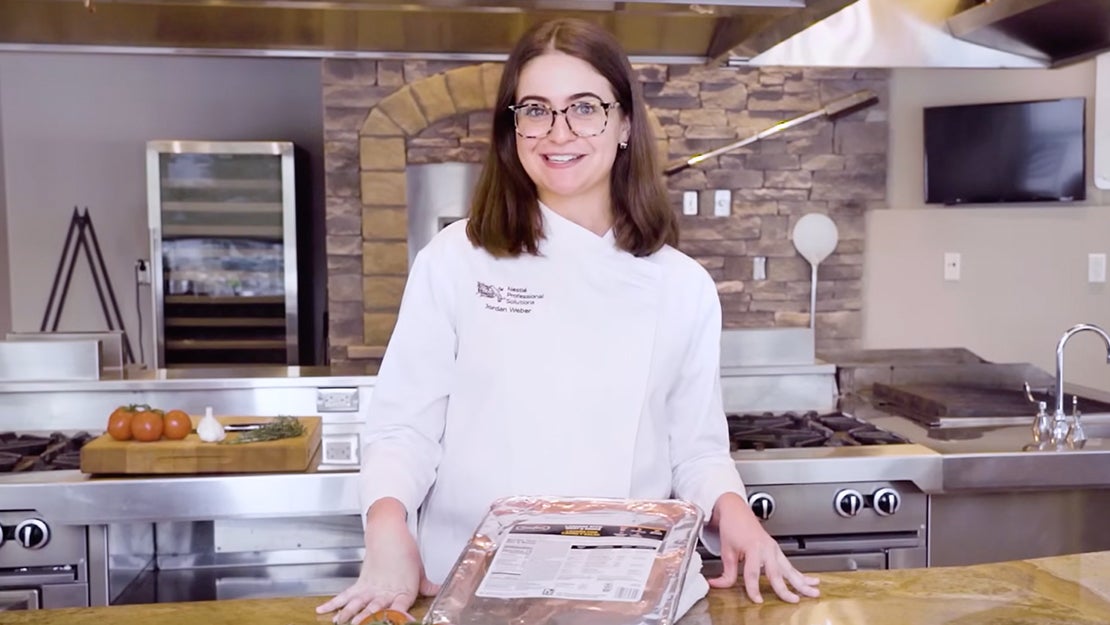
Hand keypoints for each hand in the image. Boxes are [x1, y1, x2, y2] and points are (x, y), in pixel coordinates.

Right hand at [315, 498, 440, 624]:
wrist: (389, 532)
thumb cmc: (405, 550)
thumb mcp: (420, 570)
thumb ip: (427, 585)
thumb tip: (438, 591)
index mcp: (403, 589)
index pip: (400, 607)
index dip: (399, 616)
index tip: (401, 622)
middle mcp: (385, 590)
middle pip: (374, 608)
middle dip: (367, 619)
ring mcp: (371, 587)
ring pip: (357, 604)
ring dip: (348, 615)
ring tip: (339, 623)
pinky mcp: (360, 582)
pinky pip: (345, 595)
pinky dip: (333, 603)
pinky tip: (323, 610)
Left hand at [706, 492, 819, 603]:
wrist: (736, 510)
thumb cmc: (732, 527)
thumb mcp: (726, 551)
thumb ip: (726, 572)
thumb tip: (719, 585)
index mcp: (753, 547)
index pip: (753, 573)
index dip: (754, 588)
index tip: (756, 599)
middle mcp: (766, 548)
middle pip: (776, 572)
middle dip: (785, 588)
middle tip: (793, 600)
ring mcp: (774, 549)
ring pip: (789, 568)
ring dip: (802, 582)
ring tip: (813, 592)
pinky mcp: (777, 550)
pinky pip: (790, 565)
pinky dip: (801, 574)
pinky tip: (812, 581)